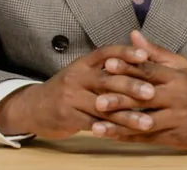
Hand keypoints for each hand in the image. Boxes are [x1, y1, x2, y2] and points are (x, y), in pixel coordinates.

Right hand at [0, 44, 158, 138]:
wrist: (33, 107)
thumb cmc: (66, 90)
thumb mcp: (82, 73)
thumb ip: (105, 67)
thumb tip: (137, 56)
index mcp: (83, 63)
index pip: (106, 52)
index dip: (125, 52)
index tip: (145, 55)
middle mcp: (77, 77)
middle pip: (106, 79)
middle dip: (131, 86)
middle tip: (152, 92)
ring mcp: (71, 97)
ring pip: (104, 106)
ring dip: (127, 115)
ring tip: (147, 122)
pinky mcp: (68, 117)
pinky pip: (94, 123)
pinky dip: (112, 129)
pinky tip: (127, 134)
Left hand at [91, 30, 186, 150]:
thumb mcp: (181, 66)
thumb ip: (155, 53)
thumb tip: (133, 36)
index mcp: (176, 77)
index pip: (149, 71)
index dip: (128, 67)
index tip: (108, 64)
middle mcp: (176, 98)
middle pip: (144, 98)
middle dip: (120, 99)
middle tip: (97, 99)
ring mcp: (174, 119)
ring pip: (144, 122)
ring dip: (120, 125)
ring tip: (97, 126)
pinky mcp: (173, 137)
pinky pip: (147, 138)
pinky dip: (128, 138)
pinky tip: (111, 136)